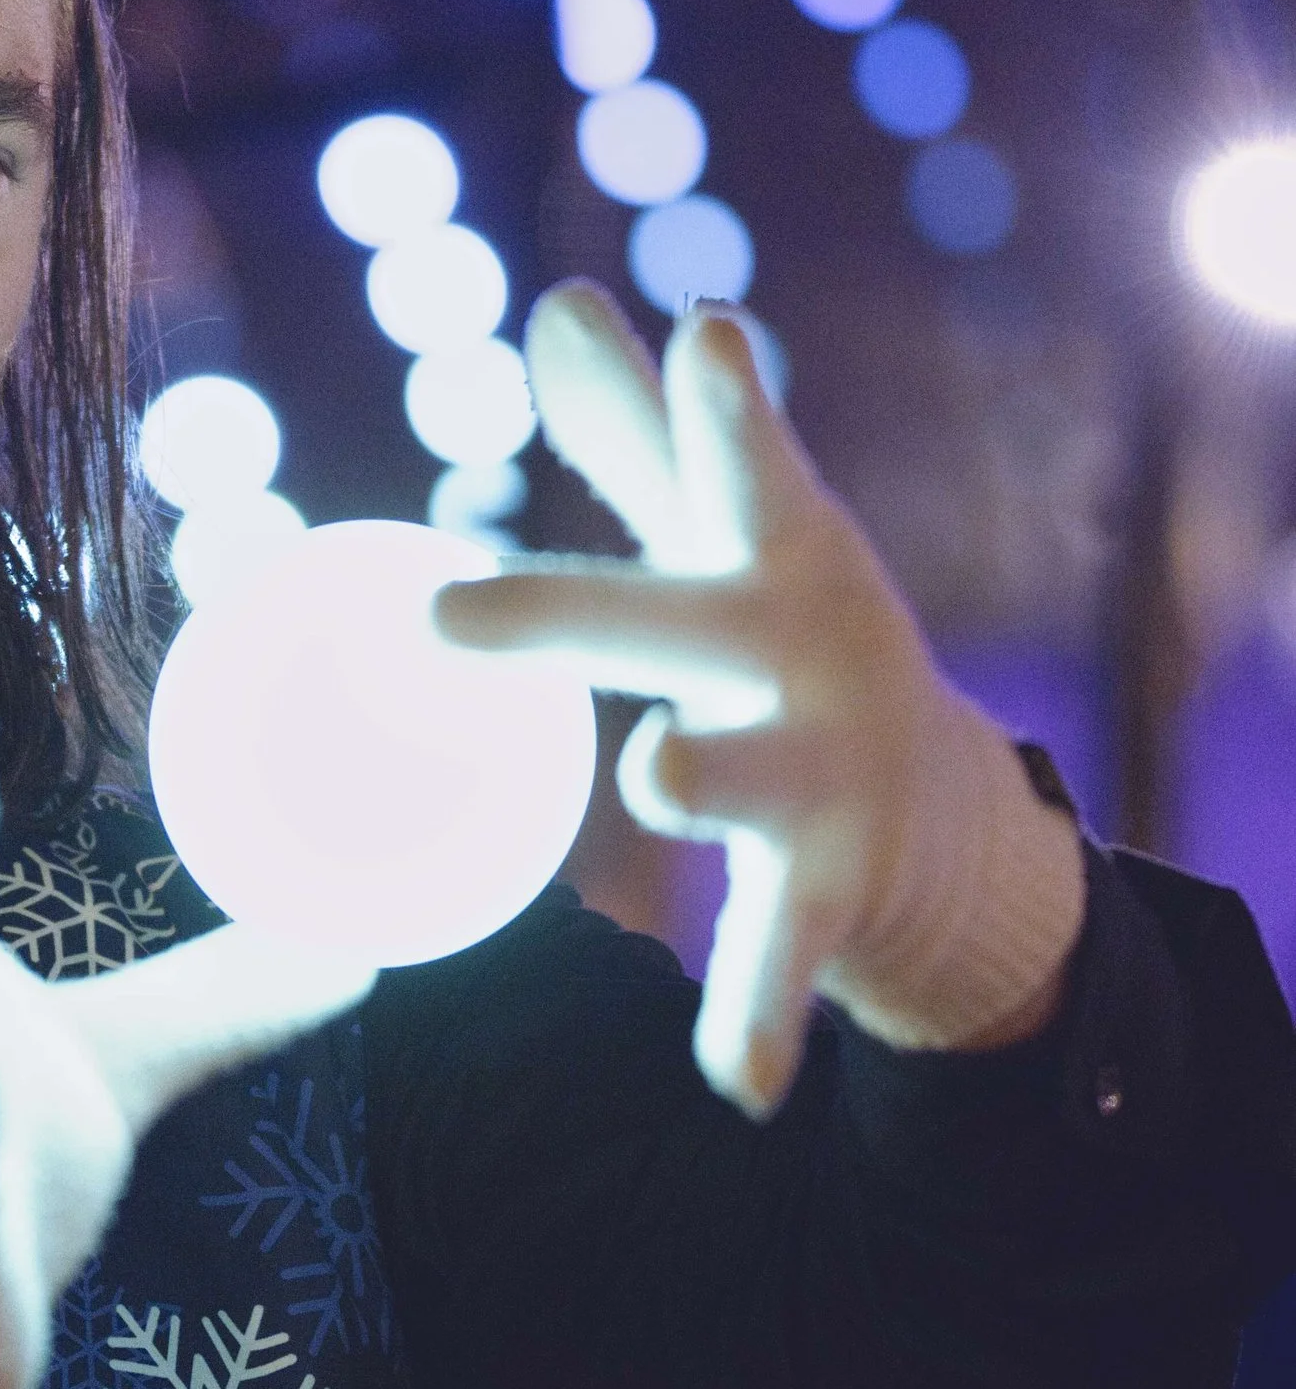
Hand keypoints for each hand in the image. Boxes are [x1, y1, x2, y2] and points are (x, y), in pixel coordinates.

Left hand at [433, 284, 1082, 1121]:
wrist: (939, 804)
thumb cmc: (789, 630)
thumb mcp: (733, 530)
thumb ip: (640, 430)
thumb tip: (565, 305)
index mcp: (764, 554)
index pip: (734, 464)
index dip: (718, 404)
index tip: (699, 331)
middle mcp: (797, 653)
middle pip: (674, 625)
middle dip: (569, 614)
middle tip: (450, 613)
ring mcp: (820, 772)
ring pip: (744, 784)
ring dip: (701, 784)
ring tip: (653, 780)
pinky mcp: (831, 886)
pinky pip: (778, 954)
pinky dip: (760, 1017)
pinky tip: (738, 1083)